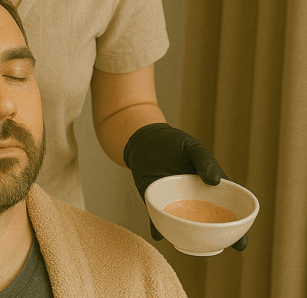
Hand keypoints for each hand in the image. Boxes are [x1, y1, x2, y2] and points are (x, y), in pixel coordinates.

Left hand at [123, 123, 247, 250]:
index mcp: (209, 191)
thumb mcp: (192, 148)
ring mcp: (175, 205)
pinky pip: (157, 220)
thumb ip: (204, 160)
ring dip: (187, 238)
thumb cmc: (176, 144)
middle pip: (207, 226)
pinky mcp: (154, 203)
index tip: (241, 243)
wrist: (147, 140)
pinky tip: (158, 235)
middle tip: (219, 249)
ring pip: (184, 227)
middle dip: (215, 240)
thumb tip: (215, 181)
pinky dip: (157, 229)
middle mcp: (194, 203)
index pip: (227, 212)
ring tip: (191, 245)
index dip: (236, 229)